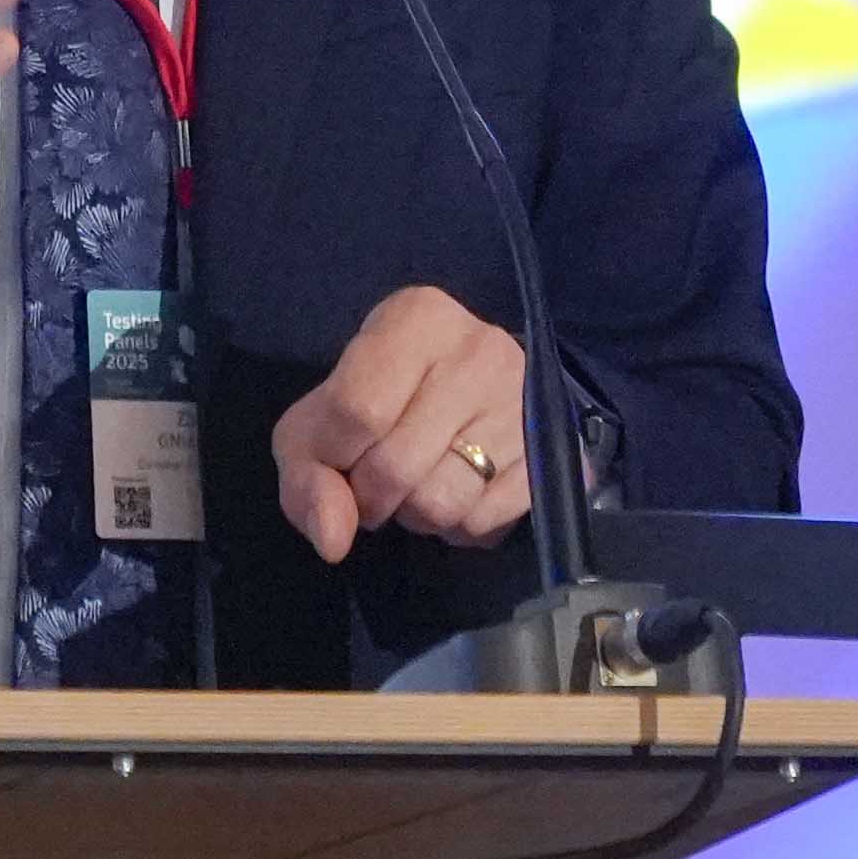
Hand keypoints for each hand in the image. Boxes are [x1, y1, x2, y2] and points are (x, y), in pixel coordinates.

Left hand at [271, 285, 535, 560]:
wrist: (474, 394)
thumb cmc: (381, 399)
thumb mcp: (319, 422)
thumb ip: (307, 475)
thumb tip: (334, 540)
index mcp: (417, 318)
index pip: (357, 411)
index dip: (335, 458)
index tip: (337, 461)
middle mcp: (480, 350)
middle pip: (397, 466)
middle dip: (372, 497)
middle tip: (376, 482)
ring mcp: (524, 403)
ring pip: (442, 503)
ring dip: (415, 515)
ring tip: (419, 482)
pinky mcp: (550, 455)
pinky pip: (483, 522)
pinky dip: (457, 527)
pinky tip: (458, 492)